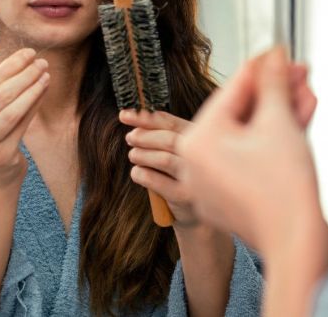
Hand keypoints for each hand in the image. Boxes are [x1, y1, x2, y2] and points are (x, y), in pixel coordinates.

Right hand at [0, 48, 48, 188]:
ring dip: (31, 90)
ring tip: (46, 75)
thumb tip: (29, 62)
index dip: (10, 66)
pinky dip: (34, 106)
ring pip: (11, 111)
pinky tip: (44, 92)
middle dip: (23, 75)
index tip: (29, 53)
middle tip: (42, 62)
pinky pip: (21, 126)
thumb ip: (1, 91)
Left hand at [119, 109, 198, 226]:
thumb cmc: (183, 175)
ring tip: (133, 155)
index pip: (171, 123)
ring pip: (163, 159)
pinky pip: (154, 180)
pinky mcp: (184, 196)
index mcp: (201, 139)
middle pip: (168, 139)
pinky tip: (138, 173)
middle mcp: (203, 157)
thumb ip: (162, 133)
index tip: (124, 115)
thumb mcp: (179, 152)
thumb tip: (130, 116)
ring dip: (141, 155)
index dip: (145, 118)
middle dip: (144, 137)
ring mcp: (194, 178)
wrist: (198, 213)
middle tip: (130, 138)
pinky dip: (140, 174)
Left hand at [176, 48, 327, 255]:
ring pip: (248, 136)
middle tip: (297, 75)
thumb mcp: (279, 123)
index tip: (277, 54)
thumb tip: (272, 57)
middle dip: (276, 93)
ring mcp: (211, 181)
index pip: (233, 90)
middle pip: (241, 114)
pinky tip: (298, 121)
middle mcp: (197, 162)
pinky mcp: (229, 195)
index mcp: (198, 141)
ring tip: (305, 96)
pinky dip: (272, 141)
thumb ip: (273, 84)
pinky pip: (249, 157)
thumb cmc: (284, 191)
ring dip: (279, 114)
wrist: (297, 243)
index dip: (263, 68)